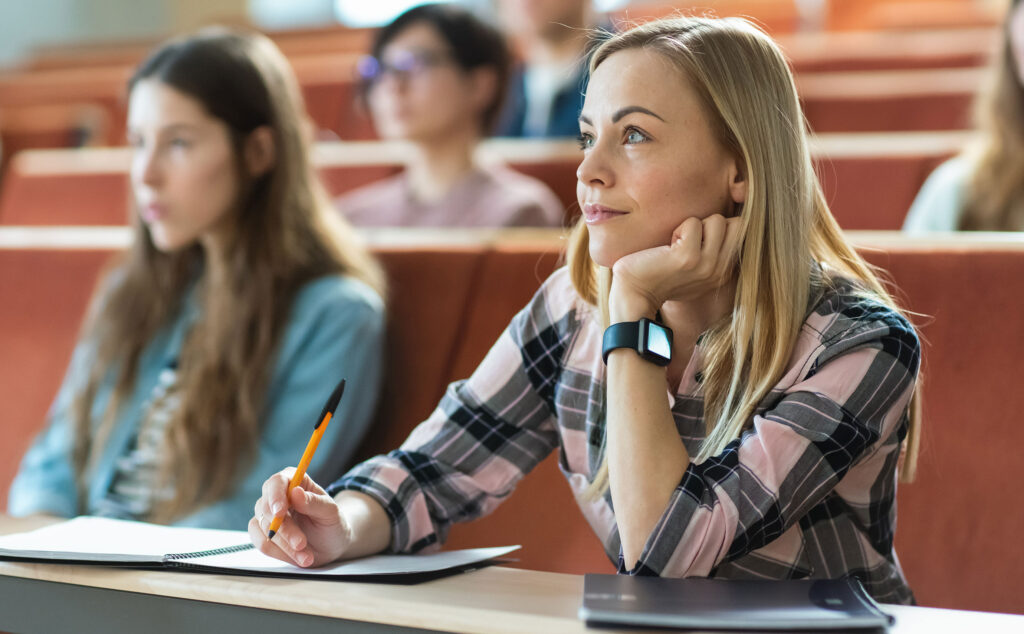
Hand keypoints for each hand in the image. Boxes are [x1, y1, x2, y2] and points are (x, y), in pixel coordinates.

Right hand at [248, 468, 349, 567]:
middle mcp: (276, 495)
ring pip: (265, 530)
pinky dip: (282, 554)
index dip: (275, 496)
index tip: (280, 512)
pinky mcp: (263, 534)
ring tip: (307, 555)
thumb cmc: (332, 522)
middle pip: (267, 509)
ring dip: (286, 546)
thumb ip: (315, 502)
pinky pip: (263, 544)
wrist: (331, 544)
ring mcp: (267, 516)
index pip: (276, 482)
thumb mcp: (331, 512)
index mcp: (294, 481)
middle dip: (285, 530)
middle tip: (302, 543)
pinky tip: (299, 557)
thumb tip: (295, 493)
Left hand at [610, 214, 741, 320]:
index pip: (743, 233)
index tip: (698, 241)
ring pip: (718, 220)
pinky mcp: (688, 258)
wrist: (634, 293)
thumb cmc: (660, 275)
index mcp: (725, 273)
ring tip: (677, 244)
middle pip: (738, 224)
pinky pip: (693, 223)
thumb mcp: (695, 267)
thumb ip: (714, 251)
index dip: (720, 228)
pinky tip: (667, 248)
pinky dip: (678, 228)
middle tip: (688, 240)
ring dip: (694, 225)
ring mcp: (706, 266)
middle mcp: (720, 271)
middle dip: (712, 223)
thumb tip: (727, 221)